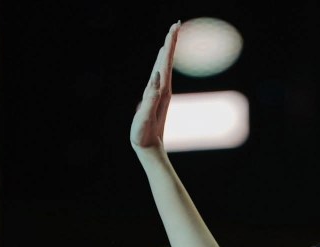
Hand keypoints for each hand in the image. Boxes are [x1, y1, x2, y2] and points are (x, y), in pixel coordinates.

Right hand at [130, 21, 179, 153]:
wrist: (151, 149)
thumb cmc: (144, 135)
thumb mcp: (144, 118)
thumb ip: (149, 99)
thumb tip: (156, 78)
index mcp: (161, 90)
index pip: (165, 62)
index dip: (169, 44)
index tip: (174, 27)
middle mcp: (164, 89)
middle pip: (167, 60)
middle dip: (171, 41)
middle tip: (175, 23)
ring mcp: (161, 93)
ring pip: (165, 66)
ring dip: (168, 50)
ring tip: (170, 35)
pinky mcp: (158, 97)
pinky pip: (161, 74)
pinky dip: (161, 62)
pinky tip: (161, 59)